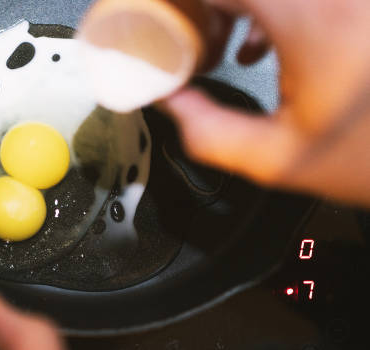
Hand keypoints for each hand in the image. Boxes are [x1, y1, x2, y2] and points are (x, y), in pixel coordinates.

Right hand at [164, 0, 369, 206]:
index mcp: (313, 22)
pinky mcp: (356, 11)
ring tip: (226, 38)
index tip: (174, 18)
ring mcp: (353, 3)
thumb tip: (171, 101)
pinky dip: (270, 11)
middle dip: (219, 7)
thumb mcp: (276, 160)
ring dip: (244, 9)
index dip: (191, 2)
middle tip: (199, 30)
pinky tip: (265, 42)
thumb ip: (208, 131)